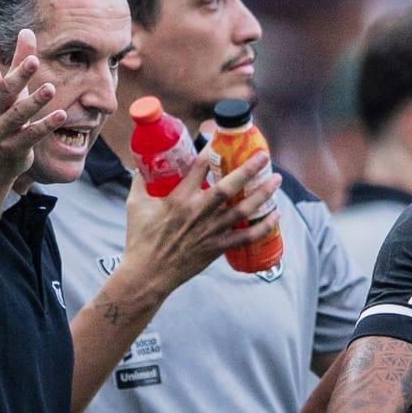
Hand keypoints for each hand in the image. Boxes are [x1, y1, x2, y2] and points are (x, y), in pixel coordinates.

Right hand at [0, 35, 67, 183]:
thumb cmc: (5, 118)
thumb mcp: (11, 91)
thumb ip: (19, 61)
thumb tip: (26, 30)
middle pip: (6, 93)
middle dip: (19, 77)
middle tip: (34, 60)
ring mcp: (2, 132)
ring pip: (18, 115)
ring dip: (34, 101)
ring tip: (51, 88)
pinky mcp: (14, 148)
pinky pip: (32, 135)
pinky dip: (46, 125)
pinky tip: (61, 115)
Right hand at [122, 150, 280, 293]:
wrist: (147, 274)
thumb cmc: (139, 239)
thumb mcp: (135, 204)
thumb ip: (141, 181)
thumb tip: (144, 164)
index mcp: (178, 199)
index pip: (199, 168)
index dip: (213, 150)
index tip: (222, 138)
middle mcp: (198, 213)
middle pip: (228, 188)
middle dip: (248, 170)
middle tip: (264, 156)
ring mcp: (210, 231)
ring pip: (242, 211)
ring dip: (262, 194)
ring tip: (276, 180)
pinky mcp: (217, 248)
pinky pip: (246, 237)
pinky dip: (263, 226)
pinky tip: (275, 215)